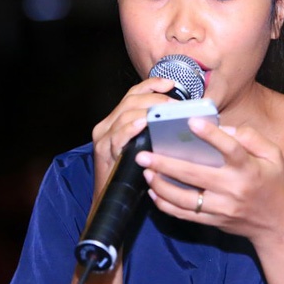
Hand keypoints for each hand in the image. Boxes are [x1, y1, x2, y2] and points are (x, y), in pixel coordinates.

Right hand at [90, 77, 181, 193]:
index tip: (170, 84)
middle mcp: (107, 125)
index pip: (133, 94)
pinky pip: (118, 135)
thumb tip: (180, 118)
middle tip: (175, 105)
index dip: (152, 85)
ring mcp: (103, 137)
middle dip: (155, 99)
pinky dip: (131, 128)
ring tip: (165, 112)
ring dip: (147, 111)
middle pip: (131, 101)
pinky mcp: (103, 151)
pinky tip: (143, 124)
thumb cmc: (133, 173)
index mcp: (116, 120)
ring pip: (125, 114)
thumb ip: (152, 130)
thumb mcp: (143, 146)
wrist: (113, 199)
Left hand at [135, 118, 283, 244]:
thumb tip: (223, 128)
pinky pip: (185, 214)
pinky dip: (166, 204)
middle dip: (166, 164)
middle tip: (143, 155)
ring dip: (161, 186)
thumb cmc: (274, 184)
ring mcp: (222, 208)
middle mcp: (233, 189)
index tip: (191, 122)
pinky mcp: (213, 221)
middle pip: (195, 175)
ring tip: (146, 172)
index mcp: (249, 169)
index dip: (211, 135)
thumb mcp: (274, 156)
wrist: (277, 225)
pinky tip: (154, 192)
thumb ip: (251, 138)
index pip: (230, 149)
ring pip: (185, 199)